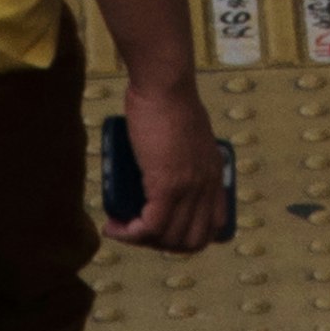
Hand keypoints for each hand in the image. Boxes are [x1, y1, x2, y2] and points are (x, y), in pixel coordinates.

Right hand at [109, 76, 233, 252]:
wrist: (164, 85)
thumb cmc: (169, 100)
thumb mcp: (189, 134)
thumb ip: (186, 153)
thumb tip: (166, 165)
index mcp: (215, 174)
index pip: (213, 225)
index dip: (187, 237)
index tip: (161, 231)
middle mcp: (207, 186)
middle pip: (191, 240)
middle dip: (161, 245)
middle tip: (137, 232)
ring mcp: (189, 188)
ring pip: (168, 238)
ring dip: (141, 241)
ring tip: (120, 227)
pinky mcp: (168, 185)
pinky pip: (150, 227)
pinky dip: (130, 234)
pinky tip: (114, 226)